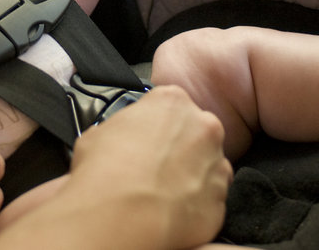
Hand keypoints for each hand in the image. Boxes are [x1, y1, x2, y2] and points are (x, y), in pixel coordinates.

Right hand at [66, 86, 231, 248]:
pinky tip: (168, 210)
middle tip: (153, 165)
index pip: (170, 104)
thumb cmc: (106, 171)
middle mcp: (202, 128)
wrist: (120, 217)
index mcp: (172, 101)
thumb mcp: (98, 133)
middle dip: (179, 147)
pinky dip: (193, 205)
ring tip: (159, 192)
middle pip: (196, 132)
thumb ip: (122, 129)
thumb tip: (118, 141)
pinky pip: (209, 199)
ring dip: (189, 176)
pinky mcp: (220, 200)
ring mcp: (216, 164)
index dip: (156, 123)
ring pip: (207, 166)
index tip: (146, 136)